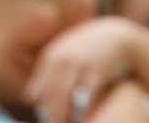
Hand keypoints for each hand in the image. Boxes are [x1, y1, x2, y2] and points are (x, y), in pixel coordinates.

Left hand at [23, 17, 141, 122]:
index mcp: (51, 56)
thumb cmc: (88, 48)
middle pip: (49, 96)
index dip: (39, 109)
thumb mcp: (65, 52)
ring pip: (64, 98)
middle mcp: (63, 59)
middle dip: (50, 116)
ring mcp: (80, 65)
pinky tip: (85, 119)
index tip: (44, 121)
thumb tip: (30, 98)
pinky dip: (83, 111)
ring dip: (63, 117)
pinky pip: (86, 97)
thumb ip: (47, 73)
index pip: (37, 91)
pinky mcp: (97, 72)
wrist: (117, 35)